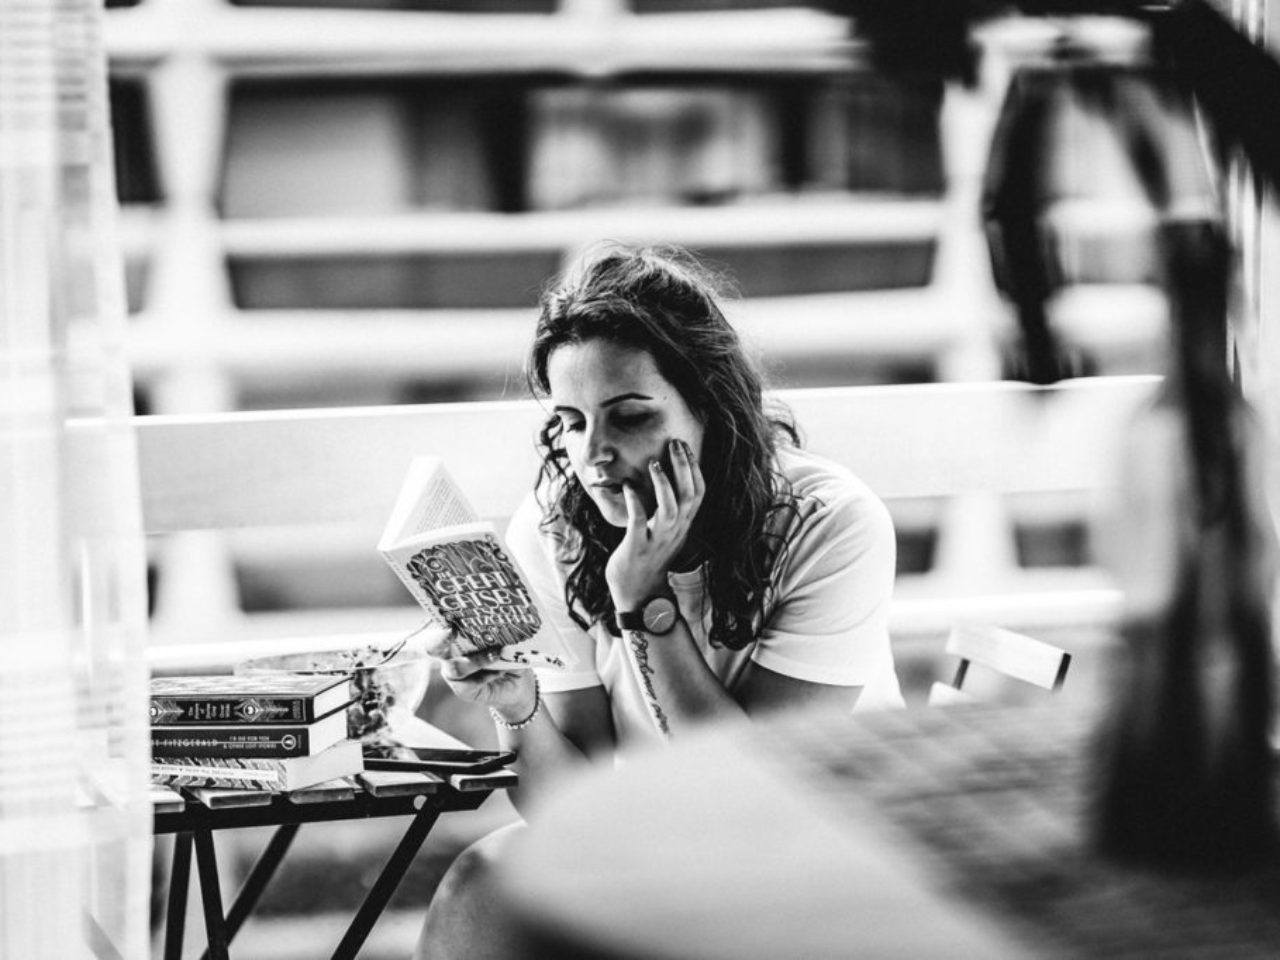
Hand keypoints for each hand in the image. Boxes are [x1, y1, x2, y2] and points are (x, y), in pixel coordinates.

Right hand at [425, 633, 537, 721]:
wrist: (518, 685)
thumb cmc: (509, 655)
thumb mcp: (507, 641)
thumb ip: (501, 632)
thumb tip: (503, 624)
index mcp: (457, 635)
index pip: (440, 625)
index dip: (440, 623)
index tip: (448, 621)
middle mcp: (449, 654)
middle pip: (432, 647)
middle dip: (439, 639)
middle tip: (451, 631)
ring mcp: (453, 673)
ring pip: (455, 668)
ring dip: (476, 660)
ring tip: (496, 653)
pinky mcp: (462, 690)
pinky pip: (468, 684)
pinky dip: (486, 676)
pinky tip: (500, 672)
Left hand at [606, 438, 704, 610]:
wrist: (639, 595)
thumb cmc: (649, 560)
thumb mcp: (667, 534)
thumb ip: (670, 512)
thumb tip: (668, 485)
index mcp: (683, 526)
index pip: (698, 493)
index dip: (694, 468)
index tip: (685, 446)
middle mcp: (675, 531)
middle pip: (688, 496)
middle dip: (683, 467)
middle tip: (675, 443)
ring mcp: (657, 540)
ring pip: (669, 508)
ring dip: (663, 484)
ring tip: (654, 463)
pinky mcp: (637, 547)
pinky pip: (639, 521)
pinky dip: (635, 502)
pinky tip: (628, 486)